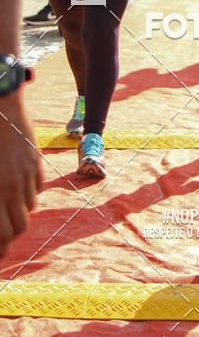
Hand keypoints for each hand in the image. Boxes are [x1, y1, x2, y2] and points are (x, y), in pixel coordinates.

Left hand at [0, 93, 41, 258]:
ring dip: (19, 211)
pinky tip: (16, 186)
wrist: (0, 106)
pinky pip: (36, 187)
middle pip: (19, 226)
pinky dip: (27, 192)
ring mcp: (26, 174)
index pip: (2, 235)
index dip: (1, 249)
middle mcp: (12, 187)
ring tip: (8, 207)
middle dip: (11, 235)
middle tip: (3, 238)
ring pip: (29, 207)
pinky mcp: (35, 162)